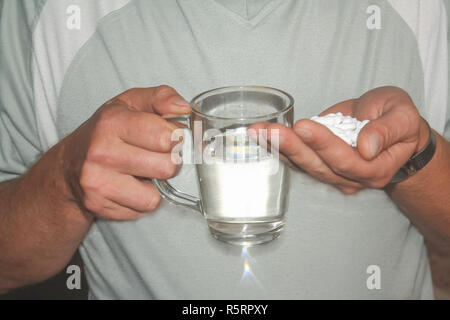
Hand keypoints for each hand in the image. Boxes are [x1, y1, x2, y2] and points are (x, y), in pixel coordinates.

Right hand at [62, 86, 189, 219]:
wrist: (69, 165)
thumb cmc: (106, 132)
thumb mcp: (130, 103)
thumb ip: (161, 98)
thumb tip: (184, 108)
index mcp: (112, 122)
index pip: (165, 137)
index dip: (177, 138)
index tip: (171, 137)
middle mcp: (102, 152)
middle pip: (166, 167)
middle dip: (169, 162)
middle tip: (157, 156)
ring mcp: (98, 181)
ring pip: (155, 194)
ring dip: (156, 185)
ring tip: (143, 172)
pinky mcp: (99, 205)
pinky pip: (143, 208)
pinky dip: (143, 199)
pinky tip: (132, 186)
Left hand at [254, 86, 429, 193]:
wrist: (390, 128)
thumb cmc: (398, 121)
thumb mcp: (404, 117)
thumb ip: (388, 130)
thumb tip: (366, 146)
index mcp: (375, 169)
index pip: (346, 161)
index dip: (324, 144)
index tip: (304, 126)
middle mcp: (350, 178)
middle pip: (317, 166)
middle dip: (291, 147)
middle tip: (270, 130)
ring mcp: (332, 174)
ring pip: (302, 165)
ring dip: (278, 148)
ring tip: (258, 132)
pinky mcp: (318, 164)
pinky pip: (296, 159)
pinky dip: (277, 147)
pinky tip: (261, 135)